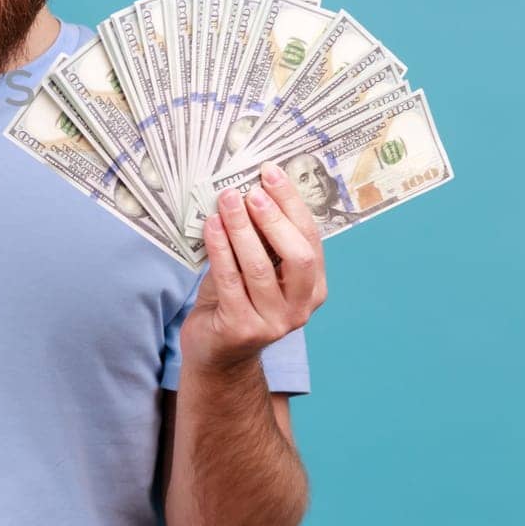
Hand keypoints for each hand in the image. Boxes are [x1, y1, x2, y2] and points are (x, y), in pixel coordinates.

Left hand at [181, 160, 329, 374]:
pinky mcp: (242, 329)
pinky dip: (220, 249)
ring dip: (241, 228)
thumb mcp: (256, 269)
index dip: (292, 204)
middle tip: (251, 191)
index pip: (310, 239)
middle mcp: (301, 308)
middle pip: (297, 255)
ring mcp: (273, 322)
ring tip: (226, 200)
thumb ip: (262, 240)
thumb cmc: (236, 300)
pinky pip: (230, 281)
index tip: (272, 173)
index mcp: (313, 288)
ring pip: (260, 267)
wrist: (216, 352)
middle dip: (274, 218)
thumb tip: (252, 187)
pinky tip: (211, 226)